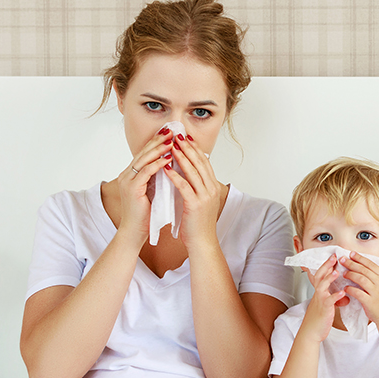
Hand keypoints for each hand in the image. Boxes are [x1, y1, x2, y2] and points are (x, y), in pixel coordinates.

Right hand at [116, 127, 173, 241]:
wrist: (134, 231)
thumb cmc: (145, 214)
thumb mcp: (152, 191)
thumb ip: (157, 178)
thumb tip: (171, 165)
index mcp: (131, 174)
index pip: (145, 153)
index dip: (156, 142)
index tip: (170, 133)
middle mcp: (127, 175)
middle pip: (143, 152)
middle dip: (158, 140)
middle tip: (171, 130)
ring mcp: (128, 181)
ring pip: (144, 159)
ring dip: (159, 149)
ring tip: (172, 141)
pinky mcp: (132, 188)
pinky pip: (145, 172)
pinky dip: (157, 164)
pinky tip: (168, 158)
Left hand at [163, 133, 223, 248]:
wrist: (202, 242)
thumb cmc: (198, 224)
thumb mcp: (199, 201)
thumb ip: (196, 187)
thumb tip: (187, 174)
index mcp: (213, 187)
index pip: (204, 163)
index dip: (195, 149)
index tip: (186, 138)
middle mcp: (211, 189)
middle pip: (200, 163)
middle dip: (188, 148)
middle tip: (178, 135)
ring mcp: (205, 196)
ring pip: (193, 171)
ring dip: (181, 157)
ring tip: (171, 146)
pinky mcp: (195, 204)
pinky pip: (184, 186)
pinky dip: (175, 175)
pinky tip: (166, 167)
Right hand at [297, 254, 345, 342]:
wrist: (311, 331)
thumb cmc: (319, 318)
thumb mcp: (327, 305)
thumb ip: (335, 298)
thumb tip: (344, 295)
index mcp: (320, 291)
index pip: (321, 274)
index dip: (326, 265)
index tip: (334, 256)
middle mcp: (319, 294)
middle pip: (320, 276)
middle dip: (326, 266)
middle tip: (334, 257)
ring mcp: (320, 300)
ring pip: (322, 286)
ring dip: (329, 278)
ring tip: (336, 272)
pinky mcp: (324, 309)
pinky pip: (329, 301)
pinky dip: (336, 296)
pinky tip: (343, 293)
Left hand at [340, 252, 378, 326]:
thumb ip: (378, 277)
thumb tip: (365, 268)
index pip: (371, 264)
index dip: (360, 258)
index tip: (351, 254)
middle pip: (364, 269)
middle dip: (352, 263)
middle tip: (343, 260)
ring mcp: (376, 292)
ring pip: (360, 279)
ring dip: (350, 274)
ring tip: (343, 273)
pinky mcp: (370, 302)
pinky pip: (357, 292)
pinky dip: (350, 289)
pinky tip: (345, 288)